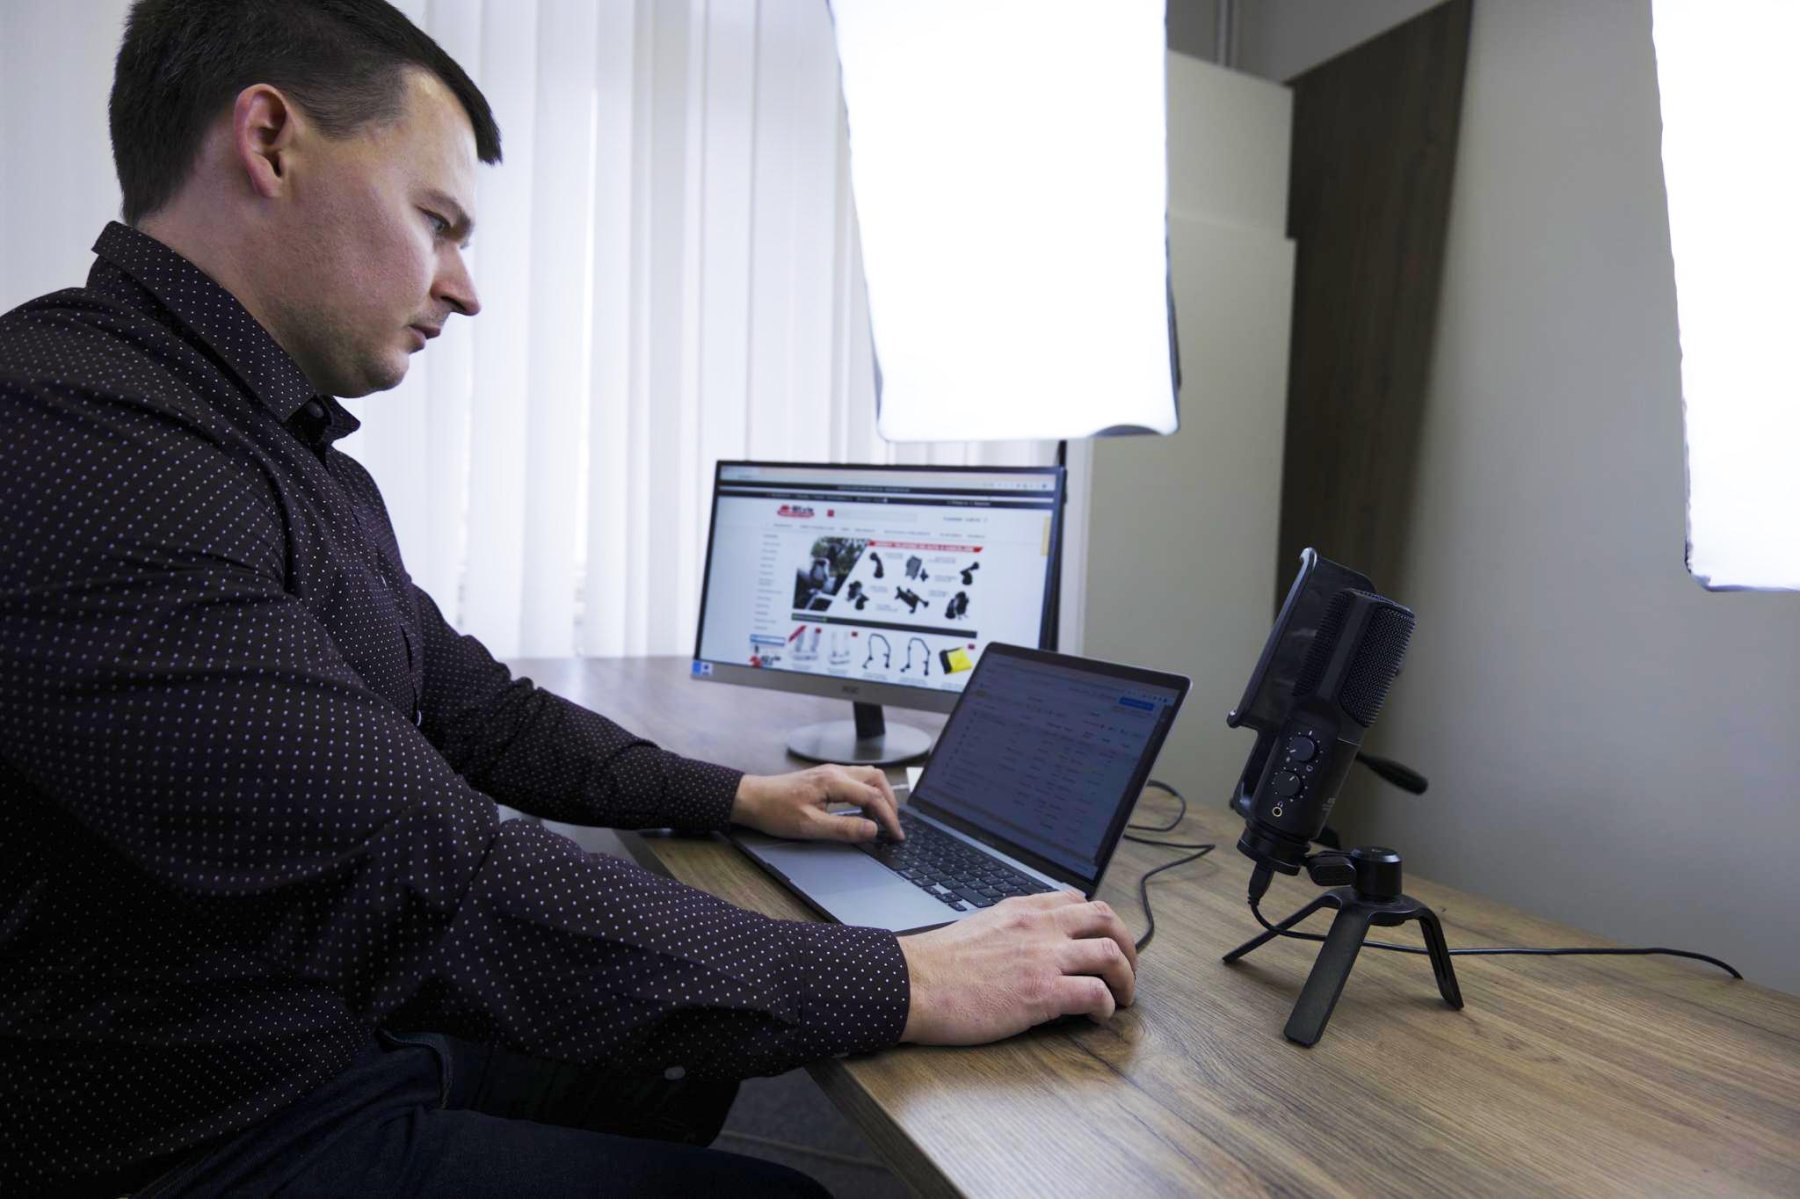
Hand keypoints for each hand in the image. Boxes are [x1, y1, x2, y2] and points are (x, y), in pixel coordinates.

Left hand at [731, 764, 903, 842]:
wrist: (751, 798)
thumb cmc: (775, 811)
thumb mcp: (810, 826)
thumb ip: (844, 828)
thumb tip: (872, 830)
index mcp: (834, 781)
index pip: (873, 797)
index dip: (889, 818)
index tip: (897, 835)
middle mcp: (835, 772)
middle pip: (876, 780)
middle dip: (890, 803)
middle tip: (894, 826)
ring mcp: (831, 772)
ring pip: (868, 777)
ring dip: (880, 796)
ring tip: (882, 819)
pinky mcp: (825, 777)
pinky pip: (857, 781)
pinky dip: (868, 794)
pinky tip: (864, 811)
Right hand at [897, 891, 1136, 1043]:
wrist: (913, 983)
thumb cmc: (937, 964)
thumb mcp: (979, 927)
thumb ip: (1010, 929)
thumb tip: (1027, 942)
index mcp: (1022, 910)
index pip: (1076, 900)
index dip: (1099, 922)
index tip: (1103, 940)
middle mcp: (1039, 927)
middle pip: (1107, 919)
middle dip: (1128, 944)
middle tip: (1128, 969)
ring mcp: (1043, 958)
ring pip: (1111, 954)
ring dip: (1126, 978)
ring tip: (1123, 997)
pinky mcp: (1042, 993)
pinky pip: (1095, 994)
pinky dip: (1107, 1006)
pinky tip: (1099, 1017)